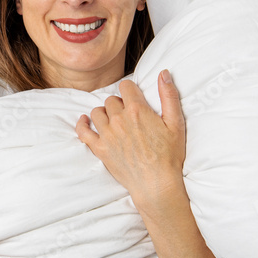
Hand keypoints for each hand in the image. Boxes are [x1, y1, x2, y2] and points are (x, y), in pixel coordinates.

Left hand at [75, 69, 185, 206]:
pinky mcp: (99, 149)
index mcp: (137, 110)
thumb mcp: (176, 124)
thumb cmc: (169, 156)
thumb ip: (169, 96)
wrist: (156, 184)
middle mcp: (119, 119)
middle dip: (119, 104)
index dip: (130, 91)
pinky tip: (85, 121)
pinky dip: (82, 124)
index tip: (134, 98)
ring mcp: (107, 134)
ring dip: (104, 114)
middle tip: (128, 116)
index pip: (125, 86)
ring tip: (113, 122)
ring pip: (97, 112)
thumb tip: (163, 73)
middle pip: (111, 100)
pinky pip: (83, 131)